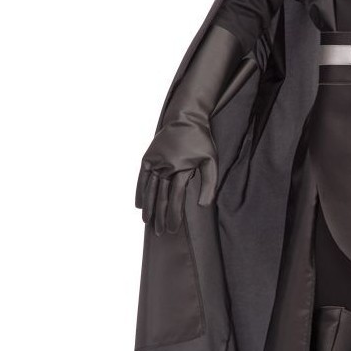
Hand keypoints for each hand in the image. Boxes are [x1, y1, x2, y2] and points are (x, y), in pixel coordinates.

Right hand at [135, 117, 219, 234]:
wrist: (185, 118)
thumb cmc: (201, 141)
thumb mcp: (211, 161)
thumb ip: (209, 184)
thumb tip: (204, 206)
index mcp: (181, 168)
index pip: (175, 198)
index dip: (174, 215)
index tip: (173, 229)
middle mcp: (165, 166)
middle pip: (161, 197)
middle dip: (160, 217)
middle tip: (160, 233)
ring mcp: (155, 162)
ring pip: (150, 190)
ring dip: (148, 208)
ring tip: (148, 223)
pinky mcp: (148, 158)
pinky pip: (142, 178)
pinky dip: (140, 192)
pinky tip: (139, 205)